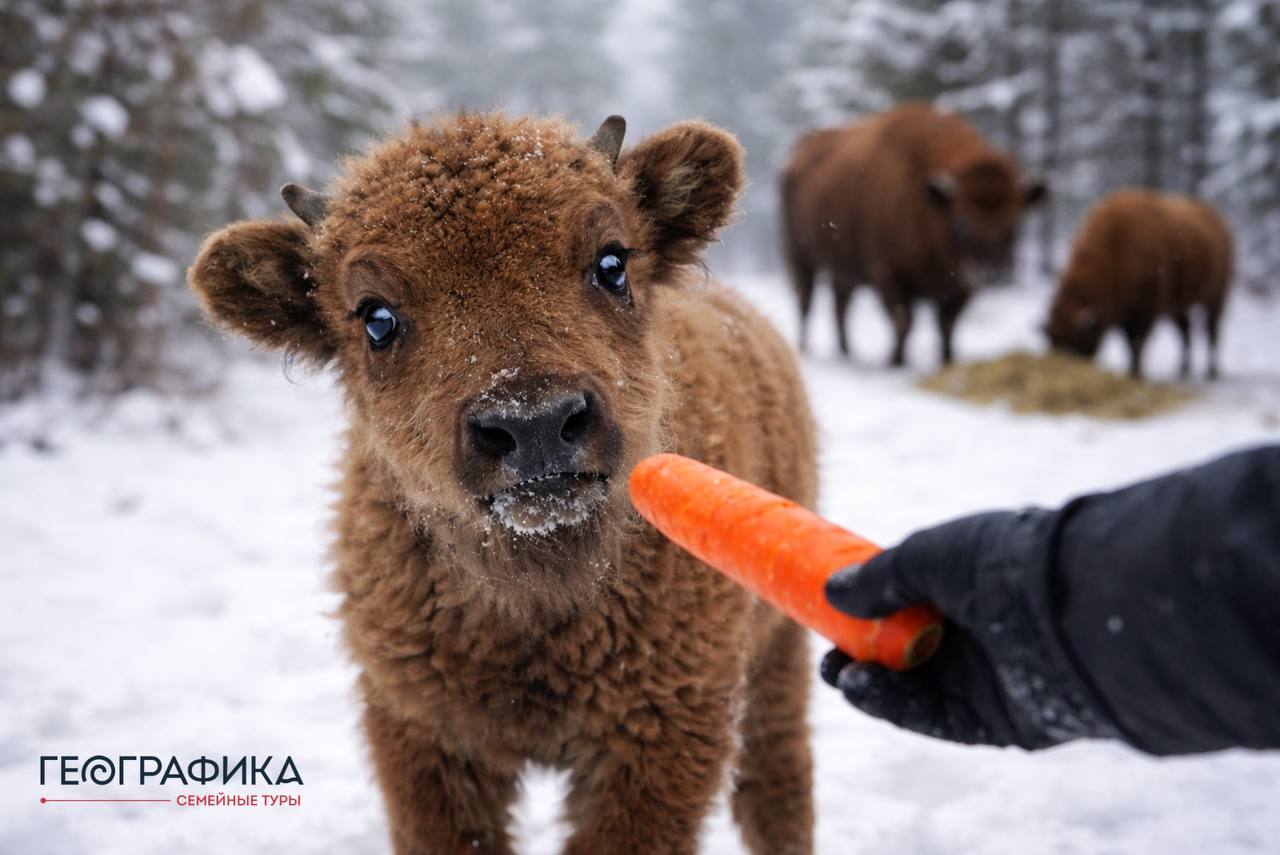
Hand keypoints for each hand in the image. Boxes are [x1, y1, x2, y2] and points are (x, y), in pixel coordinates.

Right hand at [820, 511, 1117, 748]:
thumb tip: (833, 592)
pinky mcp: (999, 720)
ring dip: (872, 684)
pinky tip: (861, 688)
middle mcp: (981, 634)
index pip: (909, 604)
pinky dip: (895, 707)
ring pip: (916, 690)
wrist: (1077, 610)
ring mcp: (989, 679)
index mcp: (970, 585)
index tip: (828, 611)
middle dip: (862, 655)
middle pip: (907, 653)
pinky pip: (935, 717)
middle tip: (830, 655)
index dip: (867, 611)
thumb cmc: (1006, 565)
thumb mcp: (931, 555)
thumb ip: (881, 576)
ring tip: (841, 673)